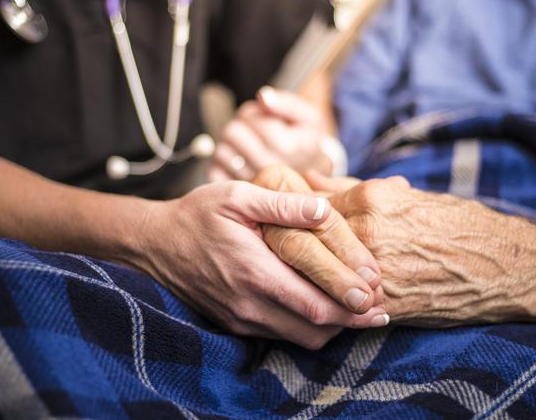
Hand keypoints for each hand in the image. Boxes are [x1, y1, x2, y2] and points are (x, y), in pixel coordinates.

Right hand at [133, 181, 388, 349]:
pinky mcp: (233, 323)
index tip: (380, 300)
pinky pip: (279, 335)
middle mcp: (248, 304)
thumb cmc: (198, 215)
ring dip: (330, 328)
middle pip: (314, 330)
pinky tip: (319, 309)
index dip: (353, 308)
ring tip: (355, 311)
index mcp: (254, 272)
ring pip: (299, 338)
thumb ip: (283, 204)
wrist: (155, 244)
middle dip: (351, 323)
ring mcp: (239, 318)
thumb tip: (325, 211)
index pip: (316, 305)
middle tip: (380, 311)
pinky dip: (305, 327)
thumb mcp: (238, 196)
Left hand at [208, 87, 332, 182]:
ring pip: (221, 151)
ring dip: (230, 144)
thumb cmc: (307, 143)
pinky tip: (240, 162)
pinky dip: (223, 163)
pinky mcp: (239, 194)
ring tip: (247, 147)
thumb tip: (262, 97)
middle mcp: (269, 168)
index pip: (250, 118)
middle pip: (232, 133)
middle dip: (240, 126)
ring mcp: (253, 184)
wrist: (312, 182)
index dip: (252, 113)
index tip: (263, 119)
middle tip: (252, 132)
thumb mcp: (308, 118)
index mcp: (288, 147)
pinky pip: (215, 171)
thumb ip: (286, 104)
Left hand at [305, 172, 535, 326]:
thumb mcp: (402, 195)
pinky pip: (342, 303)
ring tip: (297, 275)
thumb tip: (309, 177)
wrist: (499, 264)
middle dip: (292, 245)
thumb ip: (349, 186)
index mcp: (371, 198)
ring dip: (307, 275)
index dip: (294, 217)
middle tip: (280, 249)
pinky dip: (330, 301)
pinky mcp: (387, 303)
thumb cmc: (450, 222)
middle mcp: (369, 231)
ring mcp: (377, 269)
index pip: (310, 206)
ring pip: (320, 273)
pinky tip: (322, 297)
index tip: (285, 223)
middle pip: (309, 239)